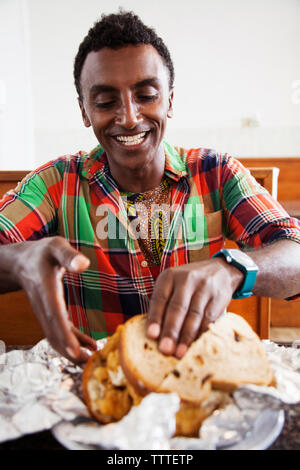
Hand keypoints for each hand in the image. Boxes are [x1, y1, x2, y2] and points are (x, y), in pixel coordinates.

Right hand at [12, 236, 96, 363]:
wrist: (22, 262)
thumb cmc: (43, 252)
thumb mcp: (56, 247)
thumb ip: (68, 255)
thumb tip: (84, 264)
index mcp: (46, 289)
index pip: (55, 315)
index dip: (64, 334)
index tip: (74, 351)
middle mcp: (44, 306)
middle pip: (55, 333)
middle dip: (70, 352)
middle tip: (89, 366)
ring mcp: (46, 313)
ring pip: (57, 337)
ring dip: (73, 351)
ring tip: (92, 362)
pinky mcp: (51, 314)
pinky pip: (62, 332)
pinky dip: (75, 341)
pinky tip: (91, 346)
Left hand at [146, 258, 243, 358]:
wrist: (220, 270)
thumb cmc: (189, 283)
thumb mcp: (173, 284)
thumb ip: (164, 303)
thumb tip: (154, 333)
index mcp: (170, 276)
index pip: (160, 298)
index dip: (155, 318)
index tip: (151, 335)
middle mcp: (187, 279)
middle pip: (177, 308)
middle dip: (171, 331)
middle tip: (165, 349)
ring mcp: (204, 287)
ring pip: (194, 315)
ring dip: (186, 336)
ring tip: (179, 352)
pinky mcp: (219, 296)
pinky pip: (209, 318)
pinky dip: (201, 333)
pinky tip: (196, 345)